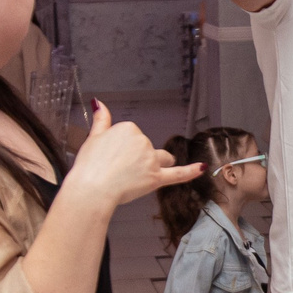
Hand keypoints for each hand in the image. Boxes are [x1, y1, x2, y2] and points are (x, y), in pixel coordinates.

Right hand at [61, 103, 202, 209]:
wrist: (91, 189)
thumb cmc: (89, 166)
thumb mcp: (92, 138)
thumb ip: (101, 120)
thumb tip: (99, 103)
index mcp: (128, 128)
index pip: (131, 136)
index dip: (121, 149)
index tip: (110, 157)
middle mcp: (143, 141)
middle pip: (145, 147)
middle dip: (135, 157)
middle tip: (114, 170)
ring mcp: (151, 160)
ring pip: (161, 159)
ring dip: (155, 163)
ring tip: (136, 175)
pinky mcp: (156, 178)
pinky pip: (178, 174)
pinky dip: (191, 171)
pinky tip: (202, 166)